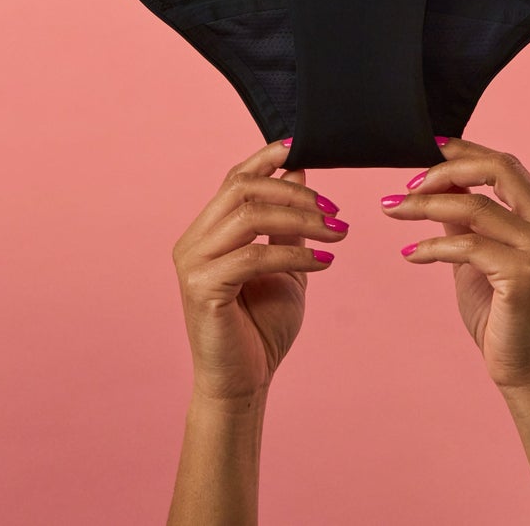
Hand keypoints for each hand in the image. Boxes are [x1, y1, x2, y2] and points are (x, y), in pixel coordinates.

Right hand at [172, 140, 344, 401]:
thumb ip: (286, 223)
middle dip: (295, 194)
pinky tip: (324, 261)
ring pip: (248, 217)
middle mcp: (193, 241)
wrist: (242, 383)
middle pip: (242, 191)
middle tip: (335, 211)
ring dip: (300, 219)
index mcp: (207, 232)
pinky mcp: (202, 287)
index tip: (300, 145)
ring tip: (336, 233)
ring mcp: (192, 263)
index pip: (233, 180)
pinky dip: (293, 254)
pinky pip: (252, 256)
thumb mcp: (283, 264)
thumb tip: (299, 173)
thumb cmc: (260, 327)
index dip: (265, 158)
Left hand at [382, 138, 529, 389]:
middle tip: (408, 184)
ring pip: (474, 206)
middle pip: (499, 170)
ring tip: (393, 211)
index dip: (468, 150)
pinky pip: (465, 246)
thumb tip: (441, 184)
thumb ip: (468, 221)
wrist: (527, 373)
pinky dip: (431, 247)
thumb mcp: (481, 259)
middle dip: (448, 169)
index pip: (508, 165)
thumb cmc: (505, 318)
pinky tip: (410, 255)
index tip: (431, 146)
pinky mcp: (523, 276)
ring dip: (425, 205)